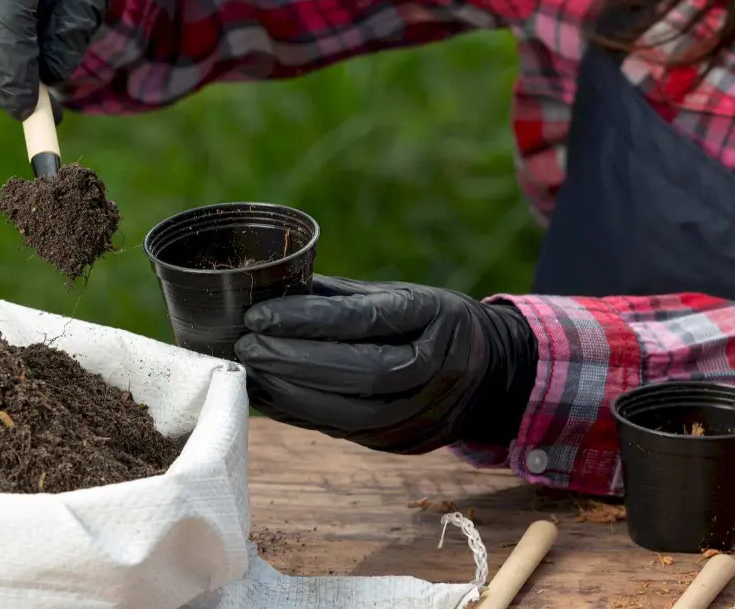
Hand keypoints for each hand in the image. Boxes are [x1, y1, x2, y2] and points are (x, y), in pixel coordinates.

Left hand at [234, 276, 537, 453]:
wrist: (491, 374)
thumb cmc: (431, 322)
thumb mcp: (403, 295)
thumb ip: (342, 297)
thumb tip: (270, 290)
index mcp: (435, 317)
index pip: (367, 321)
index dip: (309, 320)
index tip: (258, 315)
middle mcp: (434, 370)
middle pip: (357, 372)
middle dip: (291, 360)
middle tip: (244, 346)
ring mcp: (421, 414)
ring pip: (348, 412)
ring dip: (288, 394)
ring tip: (248, 373)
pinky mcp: (401, 444)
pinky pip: (342, 431)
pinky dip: (298, 415)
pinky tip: (266, 398)